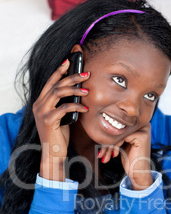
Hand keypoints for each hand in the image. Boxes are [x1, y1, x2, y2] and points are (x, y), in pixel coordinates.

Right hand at [33, 59, 89, 180]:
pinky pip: (64, 108)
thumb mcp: (61, 117)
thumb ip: (64, 105)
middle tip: (86, 75)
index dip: (59, 71)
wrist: (53, 152)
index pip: (50, 82)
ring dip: (75, 90)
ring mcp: (42, 112)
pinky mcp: (48, 120)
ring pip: (58, 93)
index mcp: (40, 102)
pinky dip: (76, 107)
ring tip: (87, 91)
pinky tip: (85, 109)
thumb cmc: (59, 135)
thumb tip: (78, 93)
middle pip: (56, 84)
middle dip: (72, 77)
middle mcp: (39, 105)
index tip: (69, 61)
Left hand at [98, 123, 152, 189]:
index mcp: (139, 123)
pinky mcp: (141, 136)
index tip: (101, 148)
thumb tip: (103, 125)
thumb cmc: (131, 159)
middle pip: (119, 129)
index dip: (109, 136)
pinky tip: (115, 154)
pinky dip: (116, 145)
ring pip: (119, 133)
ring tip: (106, 156)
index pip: (119, 126)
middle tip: (101, 154)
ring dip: (110, 145)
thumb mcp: (123, 143)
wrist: (139, 173)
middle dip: (107, 141)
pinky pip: (122, 137)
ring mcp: (144, 130)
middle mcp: (143, 124)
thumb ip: (119, 133)